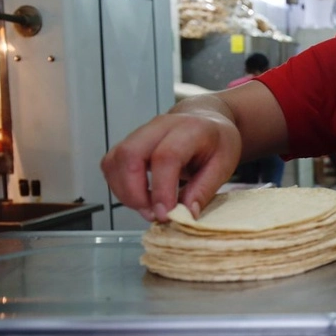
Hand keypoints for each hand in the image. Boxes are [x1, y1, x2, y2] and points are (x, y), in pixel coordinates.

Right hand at [100, 109, 240, 221]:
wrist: (206, 120)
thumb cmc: (216, 142)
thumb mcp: (224, 165)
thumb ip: (204, 190)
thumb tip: (186, 215)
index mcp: (190, 129)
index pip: (166, 156)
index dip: (162, 189)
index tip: (166, 214)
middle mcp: (160, 126)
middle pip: (130, 154)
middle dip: (134, 193)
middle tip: (153, 214)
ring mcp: (140, 132)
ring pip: (115, 160)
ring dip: (125, 192)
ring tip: (148, 209)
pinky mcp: (128, 142)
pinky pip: (111, 164)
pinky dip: (119, 186)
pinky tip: (139, 198)